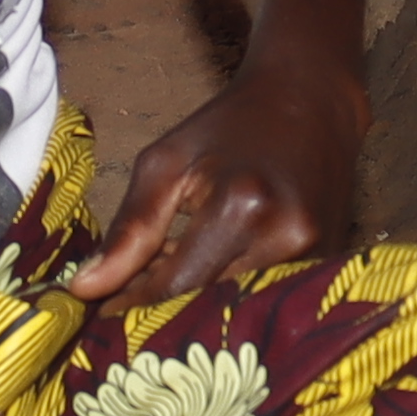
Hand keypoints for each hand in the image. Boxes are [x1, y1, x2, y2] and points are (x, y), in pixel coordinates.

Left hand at [73, 44, 359, 305]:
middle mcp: (286, 237)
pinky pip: (269, 297)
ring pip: (240, 310)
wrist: (313, 97)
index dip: (135, 307)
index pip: (177, 285)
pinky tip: (212, 276)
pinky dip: (233, 295)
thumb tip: (84, 288)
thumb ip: (129, 229)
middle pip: (210, 307)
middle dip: (165, 314)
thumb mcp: (166, 163)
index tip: (101, 318)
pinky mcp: (332, 263)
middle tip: (129, 312)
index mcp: (241, 205)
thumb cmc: (229, 125)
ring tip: (170, 287)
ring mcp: (317, 254)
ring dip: (200, 307)